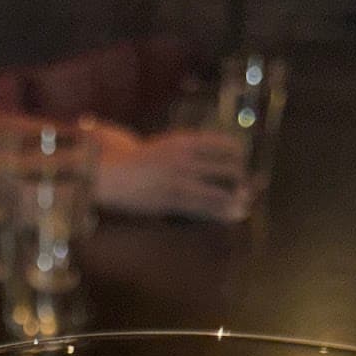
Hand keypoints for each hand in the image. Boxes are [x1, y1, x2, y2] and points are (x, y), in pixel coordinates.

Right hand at [93, 129, 249, 222]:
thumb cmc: (127, 159)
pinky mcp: (175, 199)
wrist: (108, 173)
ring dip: (237, 197)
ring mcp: (182, 177)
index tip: (241, 163)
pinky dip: (224, 211)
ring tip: (246, 205)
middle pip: (229, 165)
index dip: (238, 155)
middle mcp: (187, 156)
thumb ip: (178, 148)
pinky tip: (237, 216)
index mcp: (184, 140)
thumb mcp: (166, 145)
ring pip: (222, 187)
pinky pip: (206, 206)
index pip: (224, 144)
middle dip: (242, 178)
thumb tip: (193, 154)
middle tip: (247, 188)